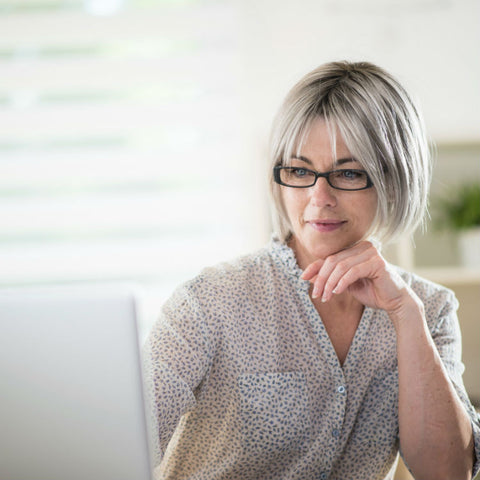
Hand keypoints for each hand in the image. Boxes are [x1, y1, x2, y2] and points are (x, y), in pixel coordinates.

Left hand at [301, 241, 419, 318]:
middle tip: (316, 294)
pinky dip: (342, 282)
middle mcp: (363, 247)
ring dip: (329, 283)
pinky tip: (337, 292)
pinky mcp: (377, 262)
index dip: (314, 267)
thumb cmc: (372, 292)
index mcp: (355, 249)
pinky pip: (352, 272)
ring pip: (340, 266)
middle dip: (321, 279)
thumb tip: (307, 276)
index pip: (330, 257)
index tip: (302, 278)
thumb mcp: (345, 285)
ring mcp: (371, 253)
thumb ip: (329, 278)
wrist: (395, 302)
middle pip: (333, 261)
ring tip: (326, 297)